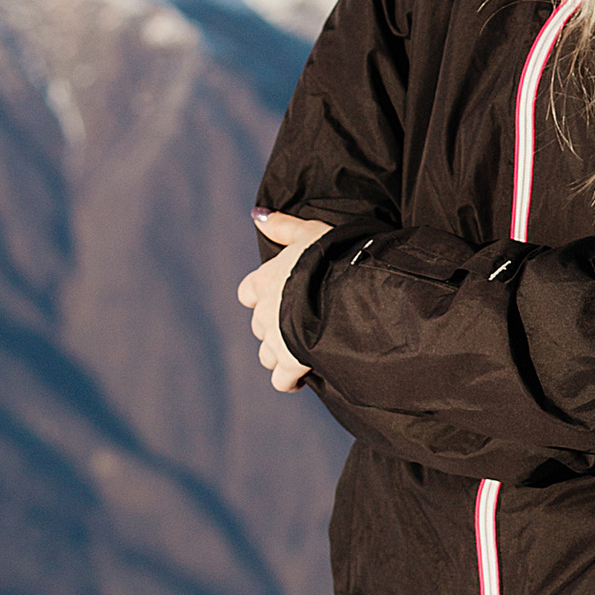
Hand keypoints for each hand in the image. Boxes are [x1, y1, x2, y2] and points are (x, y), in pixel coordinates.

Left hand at [238, 210, 330, 391]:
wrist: (346, 292)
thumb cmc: (332, 257)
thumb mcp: (310, 231)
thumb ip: (283, 225)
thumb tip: (256, 214)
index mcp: (265, 280)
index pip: (248, 292)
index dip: (262, 296)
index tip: (281, 297)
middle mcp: (265, 311)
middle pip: (258, 325)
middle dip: (273, 327)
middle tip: (299, 325)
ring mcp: (275, 339)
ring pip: (266, 353)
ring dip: (280, 354)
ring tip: (302, 352)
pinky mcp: (289, 363)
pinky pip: (280, 380)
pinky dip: (288, 381)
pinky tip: (301, 377)